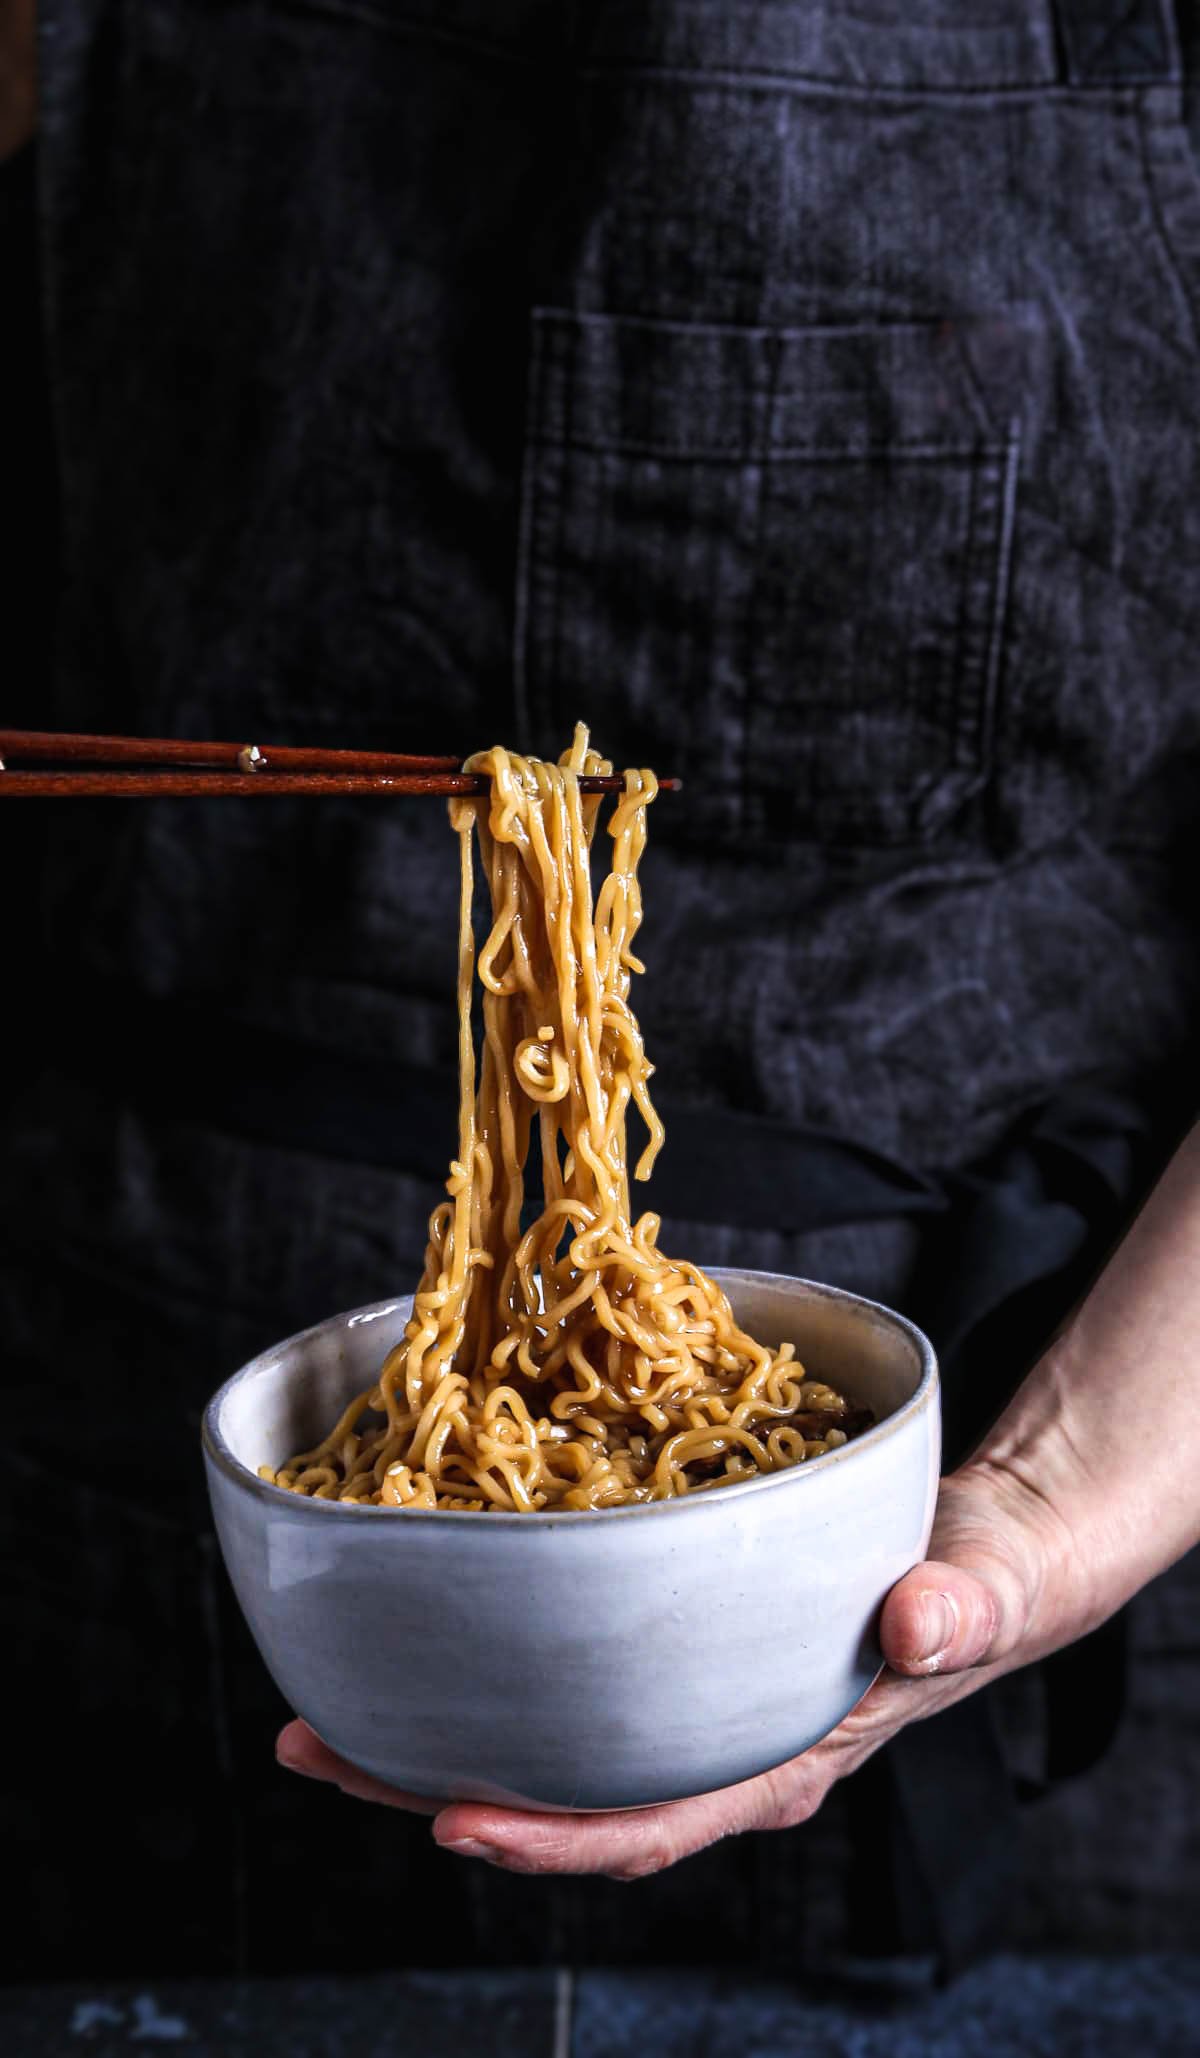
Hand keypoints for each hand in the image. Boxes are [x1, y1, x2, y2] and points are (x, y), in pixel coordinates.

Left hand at [279, 1120, 1199, 1873]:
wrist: (976, 1550)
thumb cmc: (977, 1579)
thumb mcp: (985, 1586)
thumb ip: (964, 1606)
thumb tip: (920, 1629)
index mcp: (783, 1753)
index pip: (658, 1820)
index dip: (555, 1835)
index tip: (455, 1823)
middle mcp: (714, 1743)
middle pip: (564, 1798)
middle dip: (434, 1792)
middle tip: (319, 1753)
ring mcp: (681, 1703)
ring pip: (543, 1745)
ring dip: (429, 1738)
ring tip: (318, 1713)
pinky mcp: (664, 1646)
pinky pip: (562, 1677)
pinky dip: (483, 1666)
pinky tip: (415, 1636)